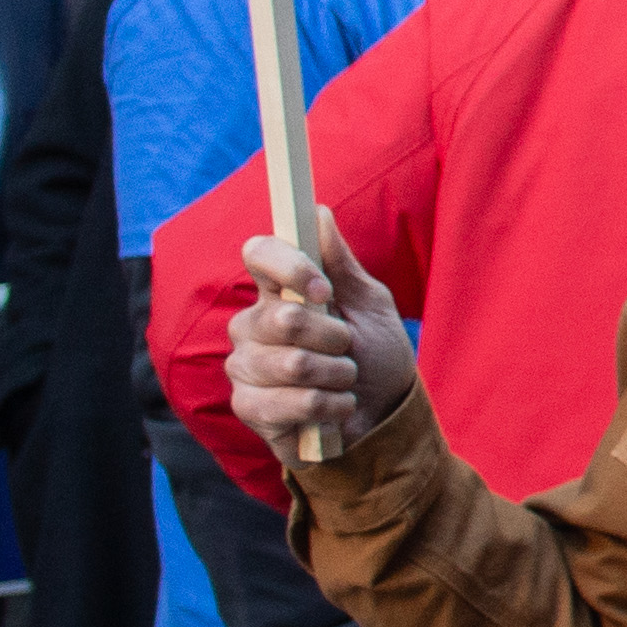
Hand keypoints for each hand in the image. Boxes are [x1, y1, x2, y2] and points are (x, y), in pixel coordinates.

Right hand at [230, 222, 419, 452]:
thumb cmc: (374, 352)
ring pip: (293, 363)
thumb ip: (341, 263)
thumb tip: (318, 213)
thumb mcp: (370, 304)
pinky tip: (336, 407)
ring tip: (344, 379)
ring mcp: (245, 366)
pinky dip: (331, 406)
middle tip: (347, 349)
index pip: (259, 253)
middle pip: (284, 317)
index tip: (325, 290)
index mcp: (278, 291)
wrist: (382, 414)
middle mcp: (251, 325)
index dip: (291, 266)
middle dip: (336, 338)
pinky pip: (293, 401)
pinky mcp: (248, 407)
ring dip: (339, 375)